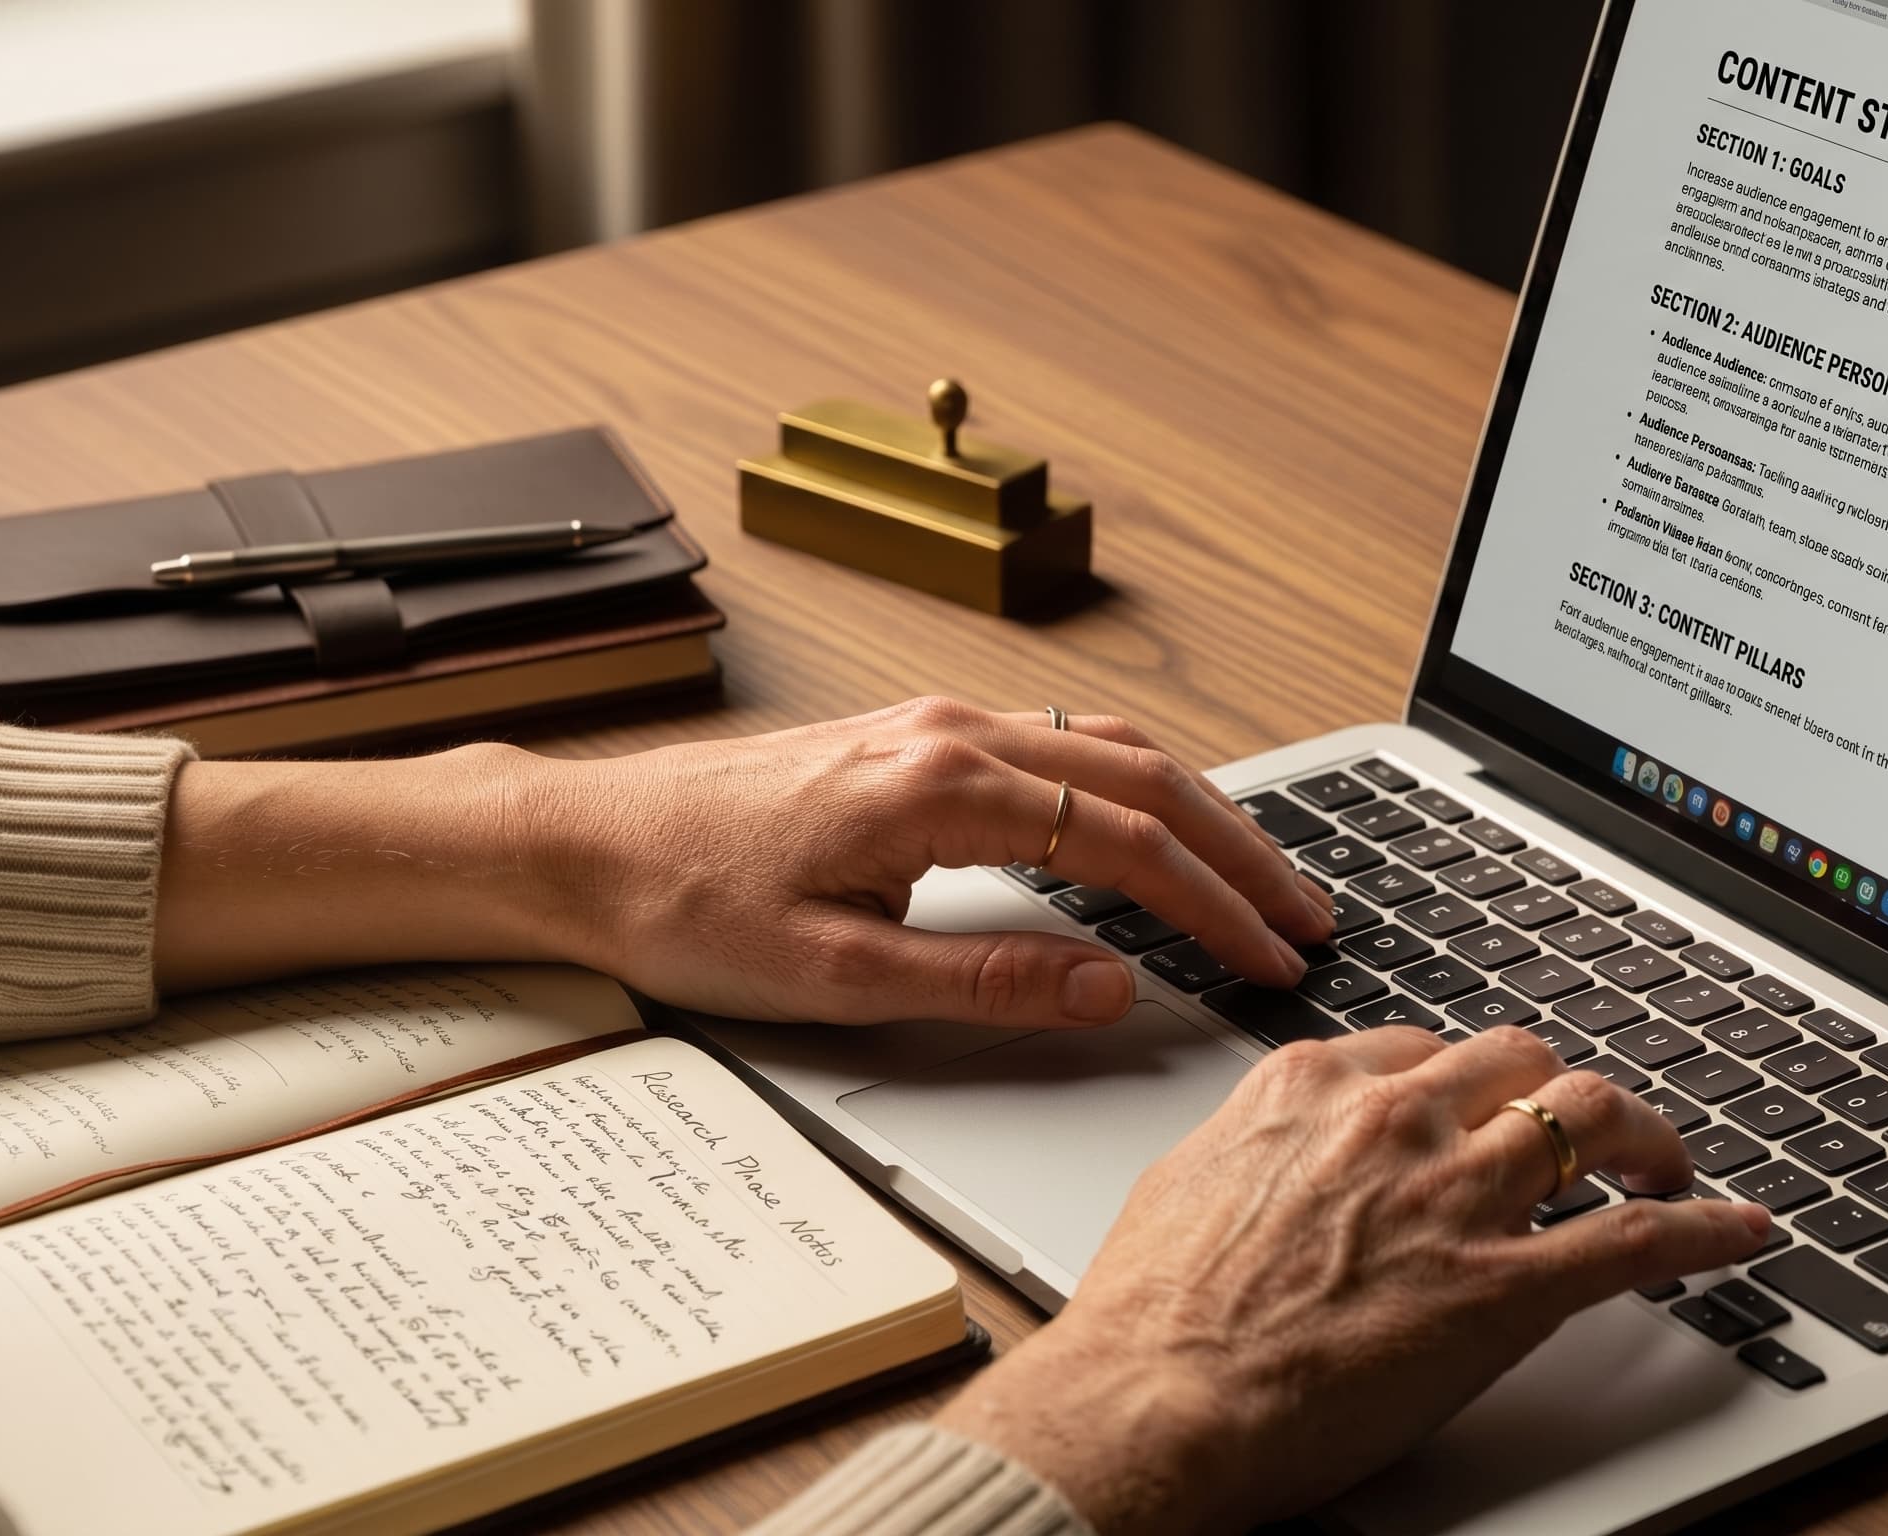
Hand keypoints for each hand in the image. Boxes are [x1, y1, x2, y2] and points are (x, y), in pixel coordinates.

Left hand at [535, 697, 1333, 1024]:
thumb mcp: (836, 974)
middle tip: (1307, 917)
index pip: (1124, 844)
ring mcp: (931, 725)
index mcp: (938, 786)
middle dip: (1239, 850)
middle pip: (1142, 778)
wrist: (580, 845)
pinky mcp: (910, 737)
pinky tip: (1152, 829)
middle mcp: (948, 734)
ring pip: (1108, 752)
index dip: (1213, 907)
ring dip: (1195, 813)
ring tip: (1257, 877)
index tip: (1271, 958)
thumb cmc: (683, 905)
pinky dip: (1134, 790)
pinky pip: (1059, 748)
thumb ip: (988, 977)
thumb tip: (1110, 985)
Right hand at [932, 1026, 1772, 1534]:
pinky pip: (1638, 1240)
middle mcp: (1395, 1121)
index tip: (1488, 1104)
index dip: (1473, 1081)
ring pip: (1592, 1116)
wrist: (1154, 1403)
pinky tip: (1738, 1231)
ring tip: (1666, 1161)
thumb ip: (1258, 1152)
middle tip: (1584, 1129)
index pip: (1428, 1047)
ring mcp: (1457, 1198)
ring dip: (1644, 1135)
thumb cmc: (1151, 1321)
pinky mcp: (1506, 1287)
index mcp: (1313, 1089)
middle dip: (1562, 1089)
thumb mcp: (1192, 1186)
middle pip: (1521, 1061)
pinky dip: (1704, 1229)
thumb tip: (1278, 1159)